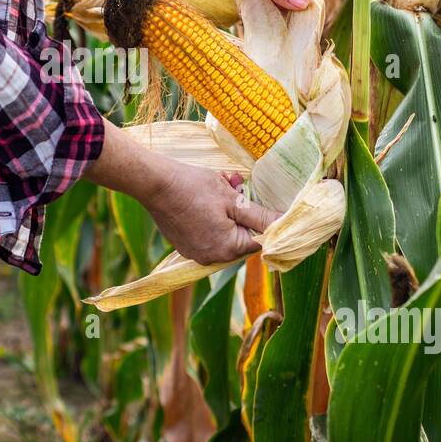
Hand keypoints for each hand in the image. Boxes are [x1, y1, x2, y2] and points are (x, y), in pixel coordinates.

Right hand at [144, 164, 279, 265]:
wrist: (154, 184)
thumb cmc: (194, 188)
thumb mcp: (232, 199)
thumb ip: (261, 216)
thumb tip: (286, 224)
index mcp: (228, 249)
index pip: (259, 240)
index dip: (259, 218)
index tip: (251, 199)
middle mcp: (212, 258)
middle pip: (240, 237)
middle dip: (241, 213)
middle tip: (232, 188)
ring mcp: (195, 253)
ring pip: (223, 234)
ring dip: (226, 214)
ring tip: (217, 190)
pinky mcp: (183, 245)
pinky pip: (206, 234)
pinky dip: (209, 219)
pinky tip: (201, 200)